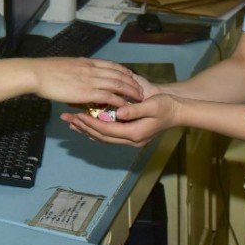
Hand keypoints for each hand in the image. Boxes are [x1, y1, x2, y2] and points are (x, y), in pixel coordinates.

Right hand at [31, 58, 142, 106]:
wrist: (38, 74)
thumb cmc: (48, 71)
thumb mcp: (67, 65)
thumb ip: (78, 68)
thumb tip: (82, 70)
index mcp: (87, 62)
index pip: (112, 65)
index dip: (124, 71)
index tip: (131, 75)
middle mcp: (92, 69)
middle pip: (119, 74)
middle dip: (132, 82)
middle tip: (140, 89)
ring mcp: (91, 80)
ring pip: (118, 84)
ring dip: (130, 91)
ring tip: (139, 98)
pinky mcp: (87, 92)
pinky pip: (109, 96)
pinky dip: (120, 101)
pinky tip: (126, 106)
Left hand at [59, 92, 181, 146]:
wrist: (178, 111)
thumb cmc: (166, 106)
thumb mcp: (152, 105)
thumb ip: (135, 110)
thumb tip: (119, 113)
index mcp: (135, 133)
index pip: (107, 130)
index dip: (91, 123)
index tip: (77, 115)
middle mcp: (130, 139)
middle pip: (101, 136)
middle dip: (83, 127)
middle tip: (67, 119)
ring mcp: (130, 138)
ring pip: (103, 137)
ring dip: (86, 130)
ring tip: (71, 122)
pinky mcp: (129, 134)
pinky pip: (108, 134)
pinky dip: (95, 130)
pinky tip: (86, 124)